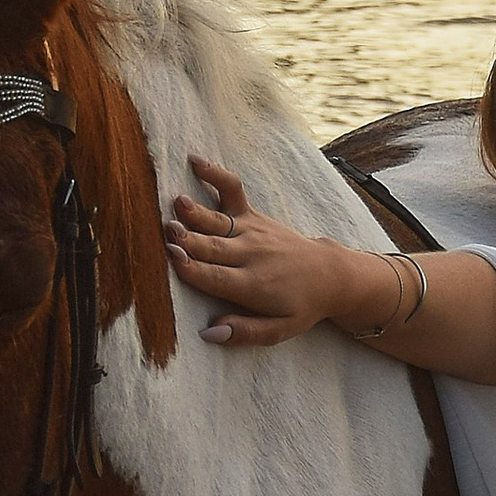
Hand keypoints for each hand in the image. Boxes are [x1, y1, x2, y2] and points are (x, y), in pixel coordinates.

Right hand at [163, 156, 390, 348]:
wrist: (329, 274)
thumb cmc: (299, 306)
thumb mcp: (279, 330)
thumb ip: (245, 333)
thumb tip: (210, 334)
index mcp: (253, 285)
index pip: (215, 277)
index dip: (192, 268)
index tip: (172, 258)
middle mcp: (250, 255)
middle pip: (212, 247)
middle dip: (188, 240)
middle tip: (165, 231)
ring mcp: (251, 231)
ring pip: (217, 221)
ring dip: (195, 212)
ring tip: (175, 203)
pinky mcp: (253, 215)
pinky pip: (232, 191)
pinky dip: (216, 174)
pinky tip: (195, 161)